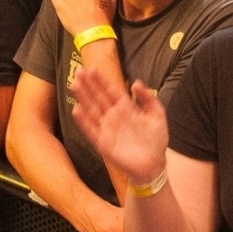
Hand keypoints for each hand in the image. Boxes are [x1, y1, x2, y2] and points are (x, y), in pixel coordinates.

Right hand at [69, 66, 169, 185]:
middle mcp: (114, 117)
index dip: (101, 80)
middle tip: (79, 71)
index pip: (110, 91)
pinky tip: (76, 109)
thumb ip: (148, 98)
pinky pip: (91, 130)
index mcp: (126, 108)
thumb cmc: (156, 140)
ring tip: (75, 85)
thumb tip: (136, 82)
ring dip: (83, 98)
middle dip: (88, 85)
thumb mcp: (157, 114)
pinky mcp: (103, 143)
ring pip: (92, 110)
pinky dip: (83, 121)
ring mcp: (107, 129)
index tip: (92, 68)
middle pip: (98, 97)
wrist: (155, 163)